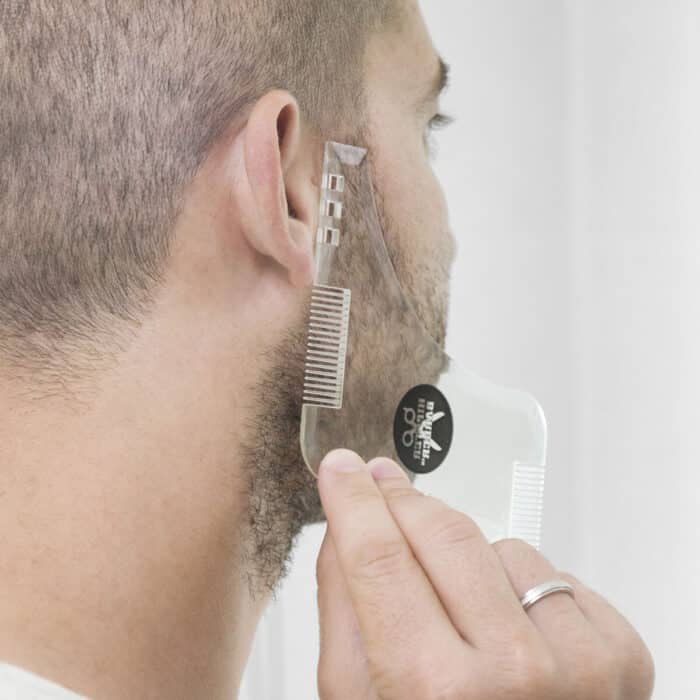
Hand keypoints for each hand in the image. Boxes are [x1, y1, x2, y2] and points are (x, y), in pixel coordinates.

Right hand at [316, 450, 653, 699]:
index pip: (380, 557)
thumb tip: (344, 527)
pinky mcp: (621, 653)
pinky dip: (527, 593)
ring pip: (504, 547)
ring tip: (465, 616)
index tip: (343, 467)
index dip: (354, 501)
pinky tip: (517, 635)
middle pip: (444, 532)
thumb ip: (344, 610)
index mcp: (432, 691)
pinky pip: (555, 575)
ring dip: (473, 564)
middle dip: (404, 501)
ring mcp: (578, 661)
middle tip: (382, 486)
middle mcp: (515, 674)